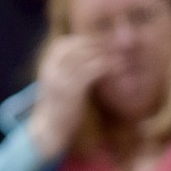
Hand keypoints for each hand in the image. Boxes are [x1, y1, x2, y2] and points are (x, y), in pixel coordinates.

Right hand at [28, 34, 109, 157]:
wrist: (50, 130)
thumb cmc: (62, 105)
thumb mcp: (62, 82)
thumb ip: (72, 68)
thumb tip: (93, 52)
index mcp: (47, 65)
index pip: (67, 43)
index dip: (87, 40)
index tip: (107, 42)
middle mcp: (50, 69)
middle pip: (77, 46)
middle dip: (100, 44)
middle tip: (120, 46)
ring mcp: (59, 79)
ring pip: (86, 56)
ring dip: (107, 54)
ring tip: (123, 57)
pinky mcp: (70, 91)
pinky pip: (91, 71)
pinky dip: (107, 66)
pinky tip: (119, 68)